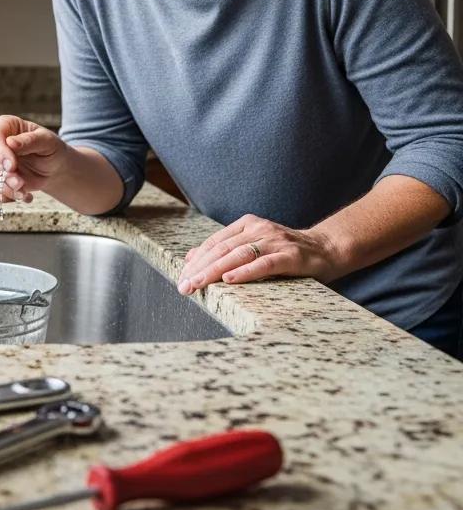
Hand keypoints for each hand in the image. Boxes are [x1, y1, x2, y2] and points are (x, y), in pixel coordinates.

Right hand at [0, 115, 67, 203]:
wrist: (51, 168)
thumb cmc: (50, 149)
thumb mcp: (47, 142)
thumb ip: (30, 141)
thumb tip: (11, 142)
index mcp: (5, 125)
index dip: (1, 153)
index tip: (12, 166)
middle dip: (1, 174)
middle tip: (20, 183)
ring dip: (2, 188)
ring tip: (23, 193)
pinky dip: (2, 197)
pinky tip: (20, 196)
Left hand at [177, 214, 345, 293]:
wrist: (327, 249)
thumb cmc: (286, 252)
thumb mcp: (253, 246)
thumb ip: (226, 250)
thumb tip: (192, 257)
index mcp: (246, 224)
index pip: (214, 243)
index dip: (196, 260)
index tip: (181, 277)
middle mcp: (258, 229)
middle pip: (222, 249)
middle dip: (200, 268)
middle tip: (183, 285)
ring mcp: (275, 241)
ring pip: (238, 255)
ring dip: (214, 271)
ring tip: (198, 284)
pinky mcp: (290, 256)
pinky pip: (264, 264)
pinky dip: (245, 272)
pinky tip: (229, 280)